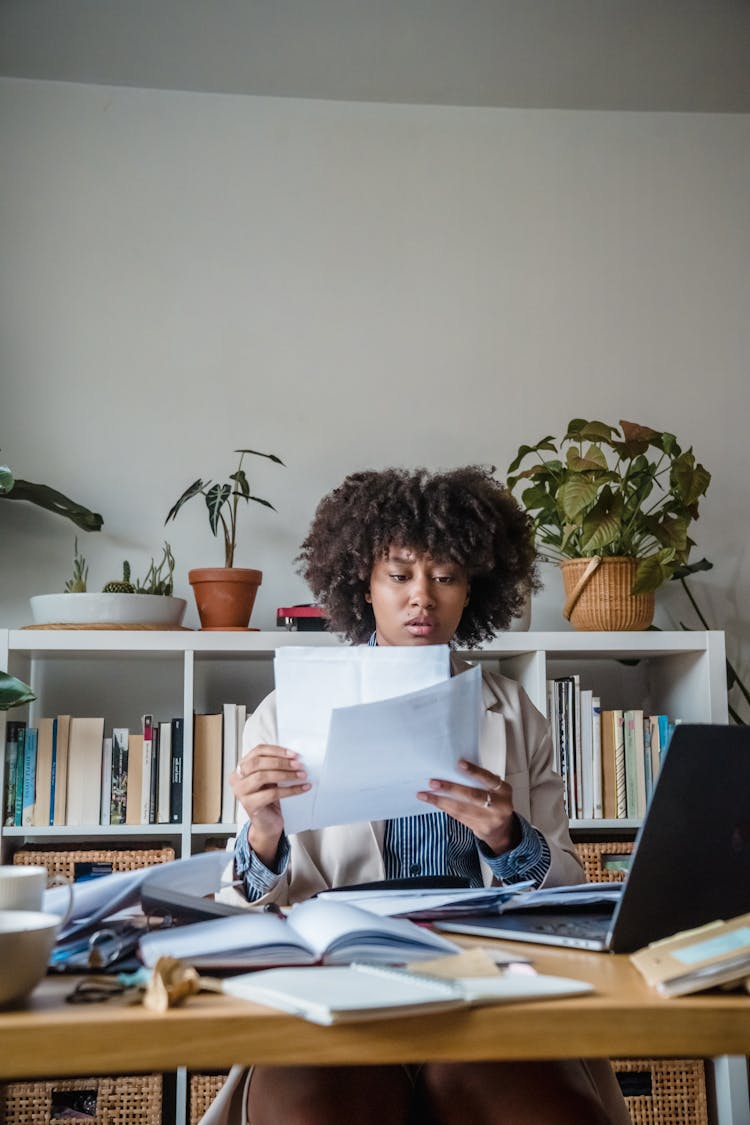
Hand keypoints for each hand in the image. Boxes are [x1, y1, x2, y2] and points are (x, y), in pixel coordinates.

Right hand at [231, 744, 309, 865]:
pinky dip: (290, 790)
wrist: (267, 824)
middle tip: (298, 764)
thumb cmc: (269, 799)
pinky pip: (272, 794)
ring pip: (263, 776)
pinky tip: (302, 788)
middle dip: (280, 762)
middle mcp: (237, 779)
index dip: (276, 750)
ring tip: (301, 775)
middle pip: (257, 763)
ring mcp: (241, 792)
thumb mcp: (270, 779)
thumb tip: (293, 756)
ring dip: (286, 774)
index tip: (293, 754)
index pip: (257, 752)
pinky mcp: (250, 805)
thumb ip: (274, 766)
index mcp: (241, 768)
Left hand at [417, 758, 520, 855]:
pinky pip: (458, 816)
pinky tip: (433, 802)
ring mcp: (490, 819)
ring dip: (440, 800)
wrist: (502, 830)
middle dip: (451, 788)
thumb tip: (456, 768)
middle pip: (472, 795)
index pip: (488, 778)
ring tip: (425, 794)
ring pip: (461, 808)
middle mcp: (499, 805)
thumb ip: (482, 781)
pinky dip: (443, 808)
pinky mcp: (479, 828)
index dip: (474, 771)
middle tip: (433, 782)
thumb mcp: (496, 790)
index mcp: (504, 790)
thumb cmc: (496, 803)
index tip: (459, 764)